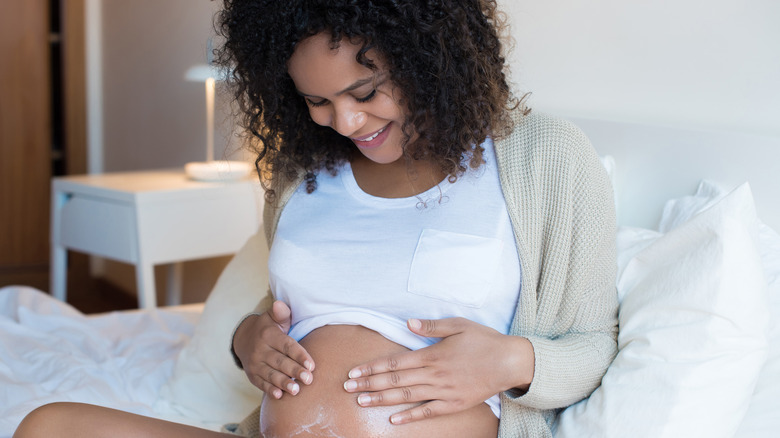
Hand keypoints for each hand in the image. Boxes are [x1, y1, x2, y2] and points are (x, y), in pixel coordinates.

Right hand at [233, 300, 314, 398]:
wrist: (243, 339)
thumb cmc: (267, 328)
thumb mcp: (273, 318)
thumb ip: (281, 313)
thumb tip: (280, 304)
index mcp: (269, 336)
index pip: (287, 346)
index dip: (300, 355)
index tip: (311, 365)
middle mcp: (260, 350)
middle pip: (280, 362)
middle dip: (295, 371)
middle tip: (309, 379)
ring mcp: (255, 363)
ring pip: (271, 374)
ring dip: (284, 383)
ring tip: (296, 390)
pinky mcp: (252, 374)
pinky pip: (261, 383)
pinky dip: (269, 390)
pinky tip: (279, 395)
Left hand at [343, 317, 533, 424]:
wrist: (510, 362)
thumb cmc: (484, 340)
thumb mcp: (459, 325)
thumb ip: (432, 326)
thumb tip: (409, 322)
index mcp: (433, 354)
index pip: (395, 363)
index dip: (372, 368)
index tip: (354, 372)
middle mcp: (435, 375)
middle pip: (395, 381)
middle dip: (369, 384)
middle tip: (347, 388)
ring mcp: (444, 391)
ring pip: (407, 397)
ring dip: (382, 399)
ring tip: (361, 401)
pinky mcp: (454, 403)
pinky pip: (428, 411)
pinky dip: (410, 416)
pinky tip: (394, 420)